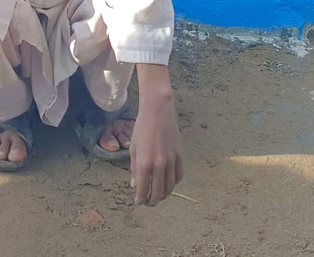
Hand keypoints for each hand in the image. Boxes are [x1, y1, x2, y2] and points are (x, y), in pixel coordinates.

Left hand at [131, 64, 183, 206]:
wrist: (157, 110)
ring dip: (164, 195)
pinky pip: (179, 176)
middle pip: (159, 193)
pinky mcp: (180, 155)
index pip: (143, 190)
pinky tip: (168, 182)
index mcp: (145, 163)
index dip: (141, 199)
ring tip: (158, 195)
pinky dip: (174, 183)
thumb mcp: (134, 148)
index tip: (138, 202)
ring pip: (170, 187)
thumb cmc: (141, 127)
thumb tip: (135, 186)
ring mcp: (171, 161)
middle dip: (152, 201)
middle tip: (148, 202)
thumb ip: (134, 169)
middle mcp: (159, 165)